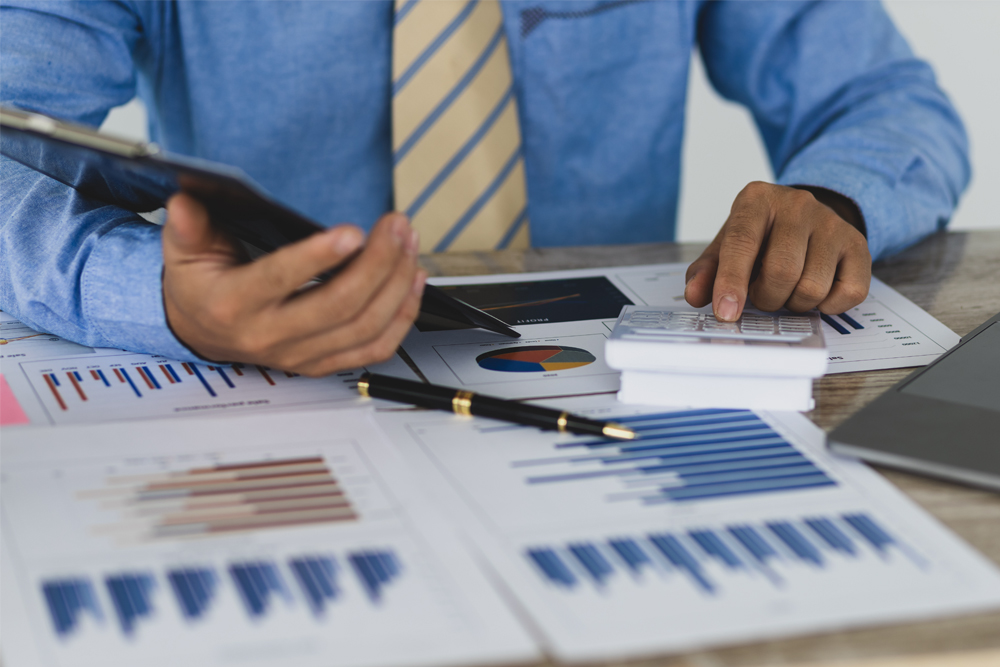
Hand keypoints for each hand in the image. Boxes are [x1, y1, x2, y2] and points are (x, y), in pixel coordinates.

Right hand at [162, 193, 425, 375]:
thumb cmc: (201, 287)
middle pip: (339, 305)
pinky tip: (413, 281)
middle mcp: (270, 335)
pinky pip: (375, 348)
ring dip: (397, 284)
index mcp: (235, 304)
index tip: (351, 232)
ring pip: (364, 327)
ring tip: (408, 244)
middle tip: (396, 225)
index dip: (318, 258)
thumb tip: (186, 200)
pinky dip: (403, 316)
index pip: (279, 281)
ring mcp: (301, 354)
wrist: (201, 332)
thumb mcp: (184, 251)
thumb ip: (188, 226)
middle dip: (378, 262)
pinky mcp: (323, 363)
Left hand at [684, 182, 870, 320]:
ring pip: (813, 288)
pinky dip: (828, 307)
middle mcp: (798, 205)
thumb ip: (707, 271)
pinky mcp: (858, 244)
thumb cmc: (761, 236)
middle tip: (762, 295)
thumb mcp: (726, 246)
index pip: (741, 243)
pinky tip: (815, 292)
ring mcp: (832, 223)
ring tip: (787, 290)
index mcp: (757, 200)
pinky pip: (848, 293)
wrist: (806, 217)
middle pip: (781, 272)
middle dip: (766, 298)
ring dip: (794, 304)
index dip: (731, 283)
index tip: (726, 313)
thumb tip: (696, 295)